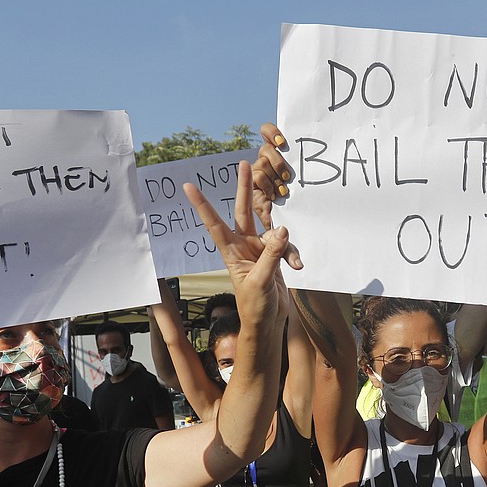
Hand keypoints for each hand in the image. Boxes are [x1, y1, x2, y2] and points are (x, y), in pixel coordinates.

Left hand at [184, 161, 300, 331]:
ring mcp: (260, 249)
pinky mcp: (274, 256)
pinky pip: (286, 247)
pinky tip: (298, 267)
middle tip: (244, 164)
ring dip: (285, 246)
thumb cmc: (255, 306)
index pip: (214, 224)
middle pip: (243, 211)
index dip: (202, 205)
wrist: (268, 322)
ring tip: (293, 264)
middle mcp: (244, 246)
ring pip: (274, 234)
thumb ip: (271, 255)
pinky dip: (293, 255)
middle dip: (245, 189)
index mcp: (231, 252)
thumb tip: (281, 230)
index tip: (188, 187)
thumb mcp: (261, 281)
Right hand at [250, 122, 291, 227]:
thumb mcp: (299, 184)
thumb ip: (300, 170)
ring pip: (262, 163)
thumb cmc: (293, 200)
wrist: (281, 221)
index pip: (267, 132)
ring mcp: (256, 170)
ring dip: (275, 178)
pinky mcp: (250, 182)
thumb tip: (313, 158)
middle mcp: (264, 160)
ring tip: (282, 191)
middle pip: (265, 148)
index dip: (272, 132)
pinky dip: (268, 186)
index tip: (282, 142)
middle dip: (278, 162)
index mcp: (276, 154)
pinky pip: (258, 176)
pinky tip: (273, 195)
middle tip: (287, 177)